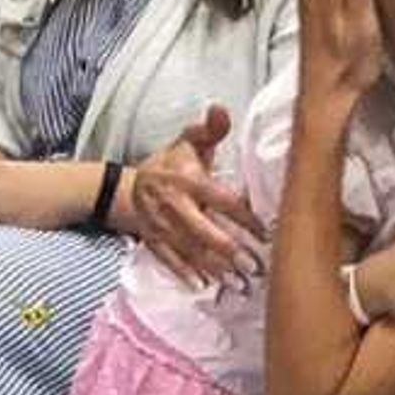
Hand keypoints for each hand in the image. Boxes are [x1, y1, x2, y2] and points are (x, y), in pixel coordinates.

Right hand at [114, 106, 260, 283]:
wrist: (129, 186)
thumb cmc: (171, 165)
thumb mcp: (189, 143)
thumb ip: (210, 130)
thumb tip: (222, 108)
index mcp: (187, 180)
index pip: (221, 200)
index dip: (244, 218)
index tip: (265, 233)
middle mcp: (173, 204)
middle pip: (204, 231)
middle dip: (229, 251)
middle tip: (254, 267)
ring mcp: (160, 225)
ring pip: (189, 250)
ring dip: (214, 268)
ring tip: (238, 283)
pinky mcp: (153, 241)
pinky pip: (169, 260)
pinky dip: (186, 274)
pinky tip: (203, 285)